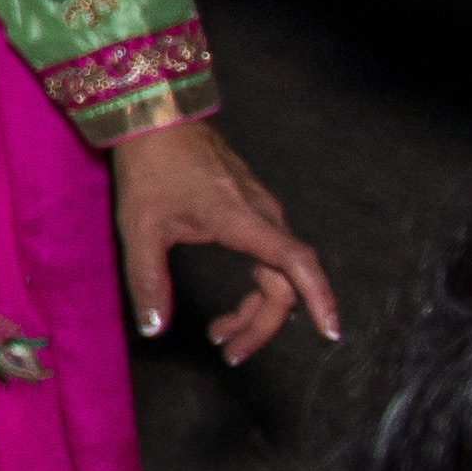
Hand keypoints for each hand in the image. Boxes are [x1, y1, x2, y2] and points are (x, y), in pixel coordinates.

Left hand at [110, 114, 341, 358]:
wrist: (154, 116)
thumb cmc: (149, 169)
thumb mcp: (140, 229)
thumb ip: (148, 281)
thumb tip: (154, 329)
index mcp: (243, 220)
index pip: (296, 264)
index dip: (319, 299)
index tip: (331, 332)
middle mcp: (262, 215)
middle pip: (285, 281)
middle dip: (263, 324)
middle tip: (229, 353)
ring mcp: (260, 209)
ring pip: (278, 271)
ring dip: (258, 309)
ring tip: (220, 335)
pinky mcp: (251, 207)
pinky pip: (270, 256)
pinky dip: (257, 287)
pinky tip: (234, 304)